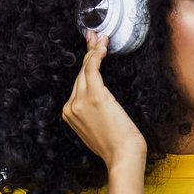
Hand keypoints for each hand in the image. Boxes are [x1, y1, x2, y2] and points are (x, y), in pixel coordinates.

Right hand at [62, 30, 146, 170]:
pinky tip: (102, 46)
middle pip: (80, 73)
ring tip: (101, 37)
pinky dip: (96, 54)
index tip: (92, 51)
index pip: (78, 83)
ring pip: (85, 68)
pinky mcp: (94, 96)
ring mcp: (80, 101)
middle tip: (95, 36)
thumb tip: (101, 102)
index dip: (85, 65)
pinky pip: (92, 68)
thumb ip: (93, 114)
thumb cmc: (118, 146)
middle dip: (88, 52)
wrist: (123, 157)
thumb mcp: (99, 128)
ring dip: (93, 50)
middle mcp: (71, 106)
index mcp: (70, 113)